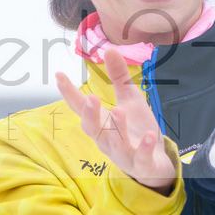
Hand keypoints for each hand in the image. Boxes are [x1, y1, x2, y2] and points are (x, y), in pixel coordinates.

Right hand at [56, 49, 174, 193]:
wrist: (155, 164)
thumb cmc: (137, 131)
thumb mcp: (130, 101)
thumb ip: (119, 78)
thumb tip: (109, 49)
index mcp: (102, 123)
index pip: (81, 107)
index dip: (69, 93)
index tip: (59, 74)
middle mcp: (107, 140)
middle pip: (93, 128)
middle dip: (90, 114)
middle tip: (91, 98)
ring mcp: (124, 154)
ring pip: (115, 144)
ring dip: (116, 129)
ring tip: (119, 111)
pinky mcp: (142, 164)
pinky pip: (141, 158)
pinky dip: (144, 148)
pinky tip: (150, 136)